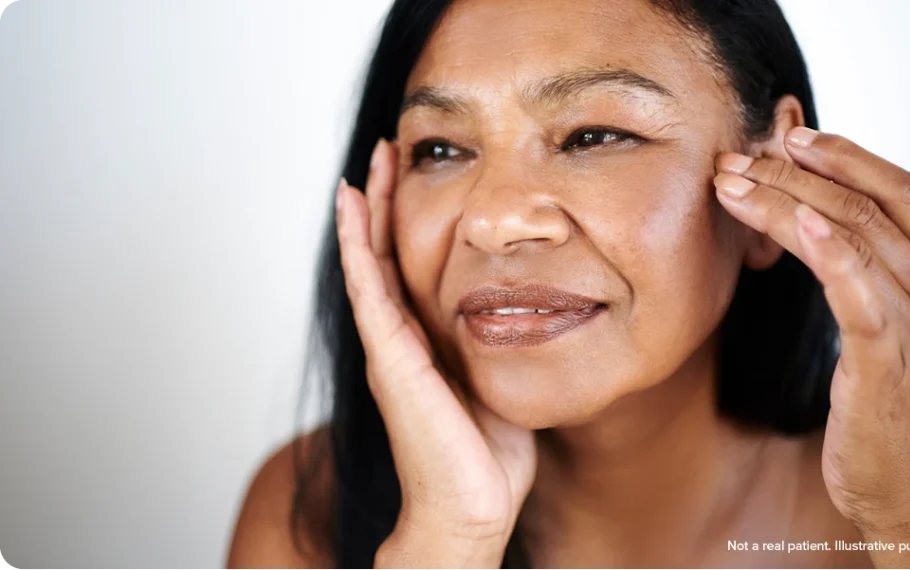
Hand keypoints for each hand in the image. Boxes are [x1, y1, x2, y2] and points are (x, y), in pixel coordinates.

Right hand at [335, 138, 536, 567]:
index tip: (418, 172)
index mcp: (427, 339)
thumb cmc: (487, 452)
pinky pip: (369, 286)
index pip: (413, 265)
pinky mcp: (389, 356)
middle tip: (390, 148)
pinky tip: (353, 206)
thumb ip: (500, 338)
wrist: (471, 504)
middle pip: (387, 253)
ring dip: (370, 209)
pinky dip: (358, 243)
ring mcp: (390, 345)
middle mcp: (401, 337)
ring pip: (372, 261)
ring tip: (371, 162)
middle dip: (389, 200)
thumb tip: (529, 304)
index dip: (411, 219)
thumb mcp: (500, 375)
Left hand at [713, 127, 909, 566]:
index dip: (846, 155)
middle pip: (870, 202)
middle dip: (799, 171)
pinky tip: (796, 220)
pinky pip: (857, 288)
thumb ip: (901, 268)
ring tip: (733, 181)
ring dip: (787, 200)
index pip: (900, 189)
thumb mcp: (903, 332)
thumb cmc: (898, 412)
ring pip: (854, 234)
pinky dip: (828, 248)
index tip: (791, 136)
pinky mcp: (889, 356)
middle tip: (738, 156)